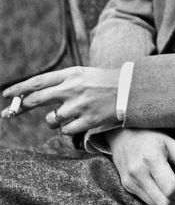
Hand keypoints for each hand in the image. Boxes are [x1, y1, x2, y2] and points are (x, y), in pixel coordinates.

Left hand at [2, 66, 119, 133]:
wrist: (132, 90)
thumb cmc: (105, 82)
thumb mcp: (84, 75)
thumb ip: (61, 84)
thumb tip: (34, 96)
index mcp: (72, 74)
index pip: (38, 81)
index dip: (19, 89)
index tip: (6, 94)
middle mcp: (74, 88)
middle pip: (36, 99)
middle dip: (20, 107)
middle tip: (10, 113)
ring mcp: (80, 105)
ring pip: (51, 119)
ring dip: (54, 120)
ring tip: (69, 114)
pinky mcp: (88, 120)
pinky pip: (66, 130)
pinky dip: (68, 128)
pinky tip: (80, 120)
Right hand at [108, 128, 174, 204]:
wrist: (124, 136)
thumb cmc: (151, 137)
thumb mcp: (172, 144)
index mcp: (152, 159)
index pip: (171, 188)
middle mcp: (139, 174)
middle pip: (164, 202)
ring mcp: (131, 183)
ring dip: (173, 204)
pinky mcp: (128, 188)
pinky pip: (148, 202)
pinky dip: (162, 201)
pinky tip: (169, 193)